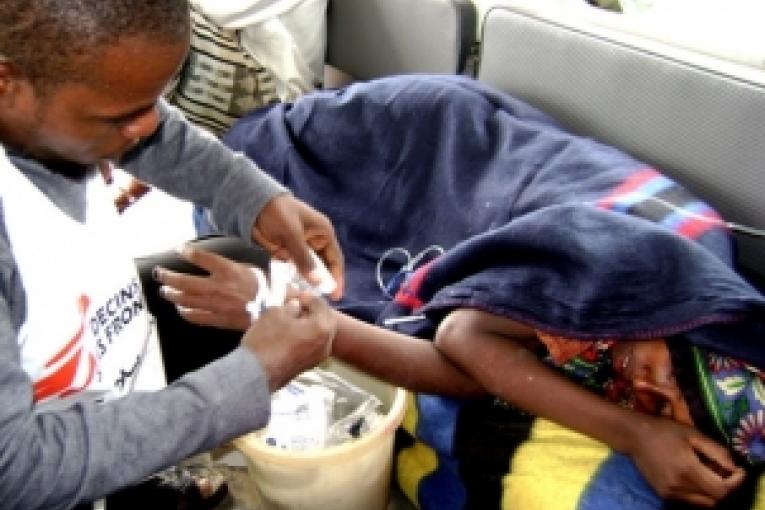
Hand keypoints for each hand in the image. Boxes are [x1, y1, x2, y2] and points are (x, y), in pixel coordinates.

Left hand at [153, 245, 257, 330]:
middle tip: (159, 273)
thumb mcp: (251, 269)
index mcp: (228, 270)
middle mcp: (218, 286)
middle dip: (168, 276)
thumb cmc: (266, 289)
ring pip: (185, 299)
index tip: (179, 249)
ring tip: (165, 290)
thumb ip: (232, 266)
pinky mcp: (217, 319)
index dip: (187, 252)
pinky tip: (180, 309)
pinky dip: (185, 312)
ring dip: (172, 294)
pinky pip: (195, 316)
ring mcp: (216, 304)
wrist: (273, 313)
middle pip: (184, 281)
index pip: (201, 258)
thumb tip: (217, 263)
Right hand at [242, 291, 335, 390]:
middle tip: (297, 305)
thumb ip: (290, 306)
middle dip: (312, 311)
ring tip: (292, 318)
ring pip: (319, 333)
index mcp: (322, 328)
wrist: (255, 374)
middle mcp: (326, 344)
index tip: (298, 295)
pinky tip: (291, 332)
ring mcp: (318, 357)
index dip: (309, 297)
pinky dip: (305, 336)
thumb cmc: (266, 342)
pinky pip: (312, 345)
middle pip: (324, 320)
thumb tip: (296, 305)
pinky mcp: (308, 365)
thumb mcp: (276, 314)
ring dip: (309, 324)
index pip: (321, 305)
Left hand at [253, 194, 344, 299]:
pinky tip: (293, 288)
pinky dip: (293, 277)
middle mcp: (315, 242)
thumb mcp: (292, 234)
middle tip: (319, 299)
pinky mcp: (287, 252)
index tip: (336, 295)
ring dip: (306, 281)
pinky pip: (293, 268)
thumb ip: (303, 258)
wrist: (253, 204)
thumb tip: (316, 281)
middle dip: (321, 282)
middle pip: (322, 267)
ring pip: (307, 269)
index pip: (335, 259)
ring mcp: (300, 248)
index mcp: (323, 233)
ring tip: (305, 296)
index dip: (337, 277)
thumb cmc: (279, 212)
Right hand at [626, 414, 744, 506]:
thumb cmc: (664, 430)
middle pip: (715, 499)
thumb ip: (717, 451)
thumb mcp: (693, 434)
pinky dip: (698, 493)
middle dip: (724, 487)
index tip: (737, 470)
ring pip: (703, 503)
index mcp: (688, 469)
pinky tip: (693, 476)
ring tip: (707, 473)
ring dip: (711, 491)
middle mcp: (679, 486)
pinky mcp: (664, 494)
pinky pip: (690, 500)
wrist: (634, 436)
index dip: (735, 482)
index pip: (722, 490)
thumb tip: (733, 467)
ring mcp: (670, 493)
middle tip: (721, 470)